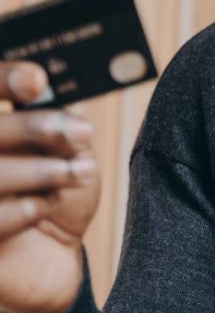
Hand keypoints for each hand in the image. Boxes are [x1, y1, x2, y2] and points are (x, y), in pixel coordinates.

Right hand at [0, 62, 99, 312]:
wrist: (51, 257)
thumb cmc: (56, 192)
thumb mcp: (64, 152)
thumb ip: (52, 123)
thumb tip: (46, 91)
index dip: (5, 80)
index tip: (37, 81)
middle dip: (36, 128)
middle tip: (83, 134)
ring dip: (41, 172)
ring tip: (79, 174)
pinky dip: (24, 209)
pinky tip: (43, 208)